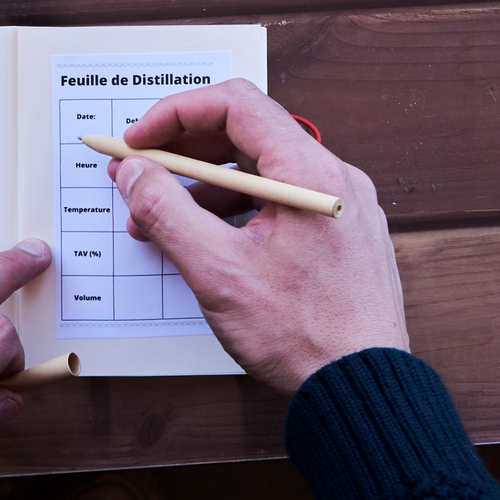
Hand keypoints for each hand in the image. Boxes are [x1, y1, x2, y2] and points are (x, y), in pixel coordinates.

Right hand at [110, 79, 406, 394]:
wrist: (364, 394)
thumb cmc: (306, 337)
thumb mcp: (218, 271)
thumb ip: (167, 212)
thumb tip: (135, 173)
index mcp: (309, 173)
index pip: (234, 104)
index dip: (176, 114)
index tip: (139, 140)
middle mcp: (332, 178)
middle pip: (246, 132)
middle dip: (184, 151)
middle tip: (140, 171)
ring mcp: (340, 205)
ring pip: (259, 168)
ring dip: (204, 184)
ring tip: (160, 217)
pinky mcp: (338, 233)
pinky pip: (278, 198)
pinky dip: (235, 207)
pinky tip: (203, 237)